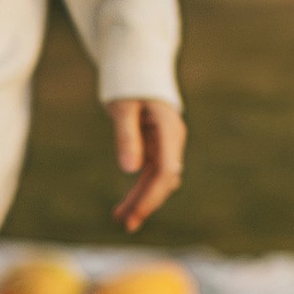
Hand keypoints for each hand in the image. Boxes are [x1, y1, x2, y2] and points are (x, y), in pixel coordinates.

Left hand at [110, 97, 185, 229]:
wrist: (139, 69)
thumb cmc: (130, 84)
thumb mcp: (123, 107)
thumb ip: (126, 136)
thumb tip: (129, 170)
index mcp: (169, 129)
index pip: (167, 170)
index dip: (153, 194)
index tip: (137, 212)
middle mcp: (172, 140)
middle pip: (164, 180)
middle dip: (146, 203)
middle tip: (126, 224)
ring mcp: (166, 145)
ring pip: (157, 180)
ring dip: (142, 200)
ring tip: (121, 220)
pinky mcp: (156, 148)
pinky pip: (150, 174)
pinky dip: (139, 191)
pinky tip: (126, 207)